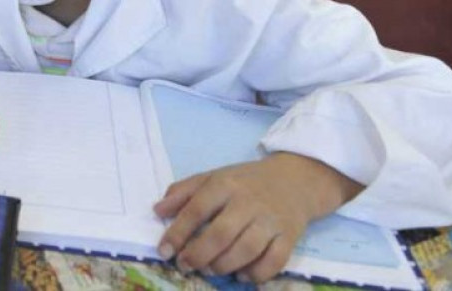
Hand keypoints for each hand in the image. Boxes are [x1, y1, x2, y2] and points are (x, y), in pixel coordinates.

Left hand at [155, 153, 362, 282]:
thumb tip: (157, 211)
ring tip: (209, 270)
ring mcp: (271, 220)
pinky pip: (275, 261)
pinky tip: (241, 276)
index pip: (197, 209)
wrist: (294, 181)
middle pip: (221, 233)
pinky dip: (256, 273)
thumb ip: (183, 192)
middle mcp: (248, 202)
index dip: (178, 232)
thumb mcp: (212, 177)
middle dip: (198, 255)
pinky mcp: (290, 236)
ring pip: (247, 249)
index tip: (164, 251)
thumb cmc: (245, 181)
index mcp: (224, 184)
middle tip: (185, 266)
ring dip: (224, 266)